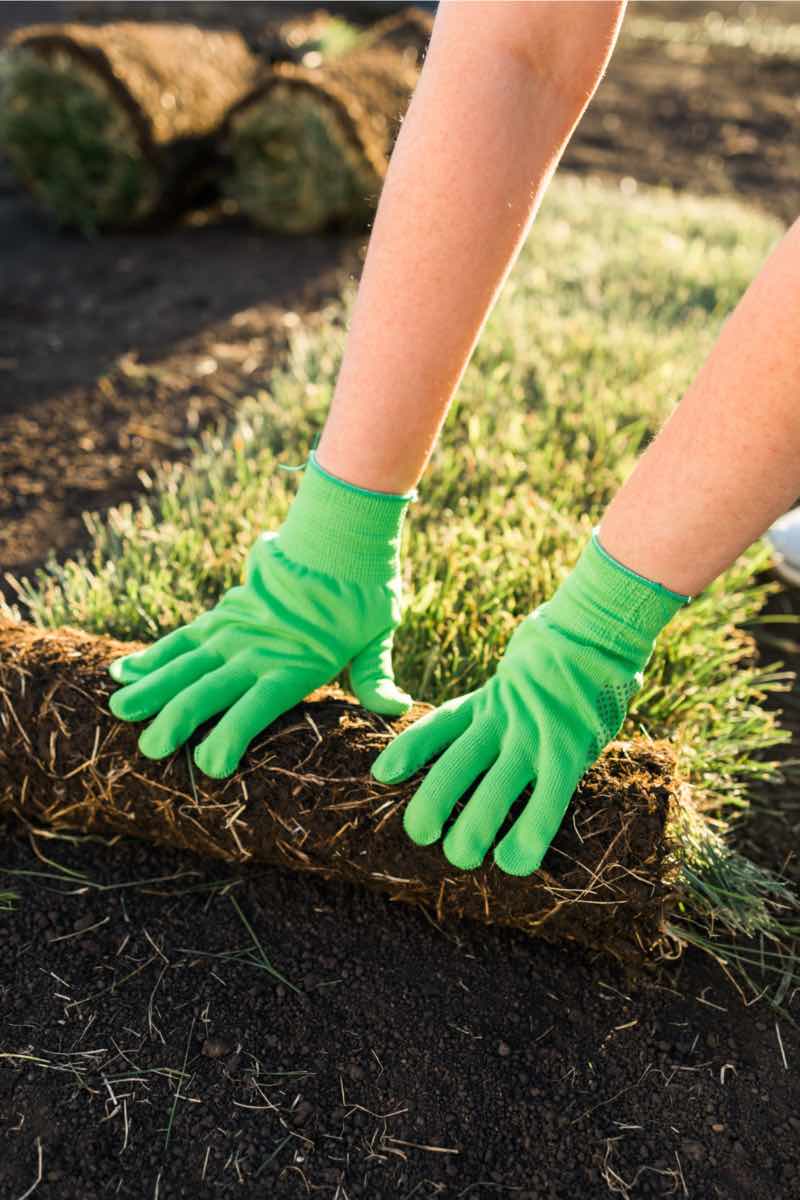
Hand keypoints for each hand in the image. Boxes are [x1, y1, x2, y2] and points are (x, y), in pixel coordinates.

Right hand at [108, 454, 412, 777]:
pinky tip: (122, 672)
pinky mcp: (223, 614)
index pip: (259, 705)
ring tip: (120, 711)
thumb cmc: (364, 595)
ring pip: (186, 663)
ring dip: (153, 687)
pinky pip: (182, 638)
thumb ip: (376, 675)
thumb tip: (398, 708)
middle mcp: (258, 650)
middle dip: (178, 719)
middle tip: (148, 748)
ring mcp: (235, 631)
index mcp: (296, 664)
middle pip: (211, 688)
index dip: (233, 735)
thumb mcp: (378, 635)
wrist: (340, 536)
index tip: (211, 766)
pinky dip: (152, 655)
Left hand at [372, 534, 687, 874]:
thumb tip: (489, 726)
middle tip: (419, 834)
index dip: (409, 751)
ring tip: (460, 858)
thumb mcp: (521, 673)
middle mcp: (503, 718)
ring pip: (494, 787)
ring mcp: (535, 734)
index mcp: (488, 699)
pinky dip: (529, 834)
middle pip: (457, 764)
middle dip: (433, 803)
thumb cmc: (562, 656)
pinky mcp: (569, 750)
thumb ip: (504, 702)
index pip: (438, 725)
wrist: (601, 630)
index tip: (381, 774)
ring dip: (473, 827)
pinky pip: (548, 799)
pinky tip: (514, 863)